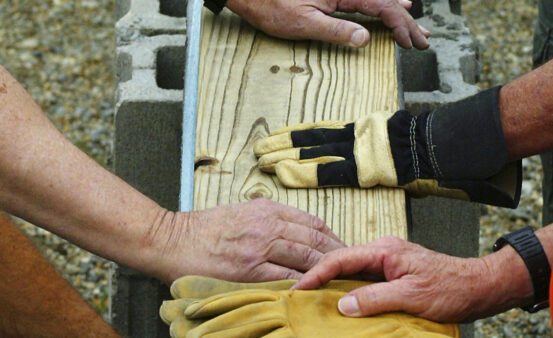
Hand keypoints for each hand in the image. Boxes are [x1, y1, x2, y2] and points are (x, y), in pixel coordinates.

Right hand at [146, 199, 344, 283]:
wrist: (173, 239)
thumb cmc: (206, 228)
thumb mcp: (241, 211)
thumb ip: (268, 218)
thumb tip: (293, 230)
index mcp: (268, 209)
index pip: (313, 223)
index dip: (334, 237)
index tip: (344, 249)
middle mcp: (268, 224)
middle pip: (316, 240)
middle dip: (338, 254)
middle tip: (353, 267)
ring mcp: (259, 246)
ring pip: (306, 257)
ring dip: (327, 269)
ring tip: (341, 281)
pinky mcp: (249, 268)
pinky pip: (285, 277)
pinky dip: (303, 283)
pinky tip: (314, 291)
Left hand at [226, 0, 429, 48]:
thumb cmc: (271, 5)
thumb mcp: (303, 23)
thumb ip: (335, 30)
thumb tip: (365, 39)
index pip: (382, 7)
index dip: (401, 25)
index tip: (412, 43)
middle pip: (385, 1)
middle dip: (406, 22)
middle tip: (423, 40)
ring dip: (398, 14)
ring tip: (415, 27)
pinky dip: (383, 6)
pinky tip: (394, 7)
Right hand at [294, 236, 532, 321]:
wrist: (478, 287)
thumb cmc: (450, 288)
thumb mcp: (411, 297)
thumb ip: (375, 298)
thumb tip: (342, 305)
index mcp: (383, 251)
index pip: (340, 259)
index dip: (317, 273)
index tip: (299, 289)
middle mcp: (382, 252)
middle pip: (342, 262)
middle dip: (319, 277)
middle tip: (300, 295)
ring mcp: (387, 261)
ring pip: (352, 272)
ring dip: (333, 285)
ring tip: (314, 300)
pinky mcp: (393, 273)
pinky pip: (364, 280)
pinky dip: (350, 290)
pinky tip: (342, 303)